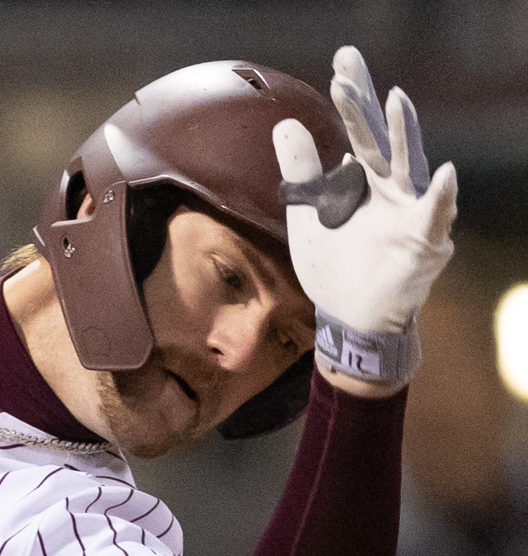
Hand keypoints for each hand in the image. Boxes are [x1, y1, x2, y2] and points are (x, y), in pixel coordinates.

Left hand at [272, 45, 455, 387]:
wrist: (351, 316)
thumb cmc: (336, 264)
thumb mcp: (309, 214)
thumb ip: (301, 171)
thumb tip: (285, 123)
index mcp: (365, 178)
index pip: (358, 130)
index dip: (351, 98)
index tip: (341, 62)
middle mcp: (391, 187)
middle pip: (378, 139)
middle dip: (364, 105)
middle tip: (348, 68)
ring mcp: (409, 211)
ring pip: (409, 167)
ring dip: (404, 134)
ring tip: (397, 101)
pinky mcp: (422, 242)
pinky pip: (434, 217)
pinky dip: (441, 197)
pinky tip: (446, 174)